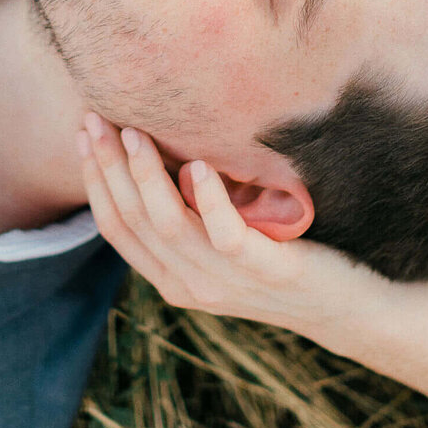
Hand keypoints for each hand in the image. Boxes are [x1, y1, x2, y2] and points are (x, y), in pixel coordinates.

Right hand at [78, 113, 356, 340]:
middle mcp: (190, 286)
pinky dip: (208, 198)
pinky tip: (197, 164)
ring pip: (169, 225)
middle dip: (109, 168)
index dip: (96, 180)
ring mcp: (226, 282)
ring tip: (135, 134)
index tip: (84, 134)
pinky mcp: (264, 270)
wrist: (343, 307)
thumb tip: (152, 156)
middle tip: (95, 120)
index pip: (117, 227)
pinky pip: (226, 235)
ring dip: (147, 176)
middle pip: (135, 220)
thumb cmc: (279, 260)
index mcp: (172, 280)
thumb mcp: (220, 244)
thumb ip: (187, 218)